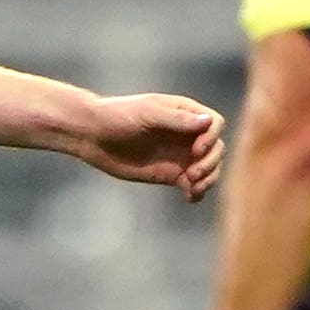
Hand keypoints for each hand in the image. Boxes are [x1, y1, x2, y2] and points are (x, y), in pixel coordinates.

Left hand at [76, 94, 225, 200]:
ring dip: (208, 179)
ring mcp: (179, 155)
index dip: (212, 138)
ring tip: (192, 188)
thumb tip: (207, 122)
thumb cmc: (117, 116)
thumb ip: (176, 119)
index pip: (214, 124)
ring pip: (209, 168)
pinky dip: (197, 192)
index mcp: (184, 113)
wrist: (92, 134)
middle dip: (210, 163)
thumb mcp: (147, 113)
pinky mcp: (170, 174)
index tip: (196, 150)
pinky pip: (193, 185)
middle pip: (216, 148)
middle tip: (192, 174)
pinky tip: (190, 197)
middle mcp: (186, 134)